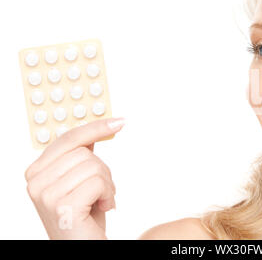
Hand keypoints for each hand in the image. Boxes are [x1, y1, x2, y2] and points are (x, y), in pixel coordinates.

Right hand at [24, 117, 124, 238]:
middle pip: (84, 152)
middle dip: (102, 170)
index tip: (118, 121)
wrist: (85, 247)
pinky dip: (108, 194)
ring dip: (106, 184)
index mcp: (37, 171)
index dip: (95, 128)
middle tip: (100, 192)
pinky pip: (98, 182)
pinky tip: (102, 207)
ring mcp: (46, 194)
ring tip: (99, 201)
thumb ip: (80, 155)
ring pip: (93, 165)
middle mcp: (35, 182)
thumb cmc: (85, 216)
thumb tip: (96, 130)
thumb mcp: (80, 180)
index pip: (68, 138)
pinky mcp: (62, 206)